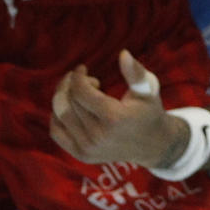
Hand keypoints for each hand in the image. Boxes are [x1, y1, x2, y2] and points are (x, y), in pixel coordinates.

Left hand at [49, 51, 186, 166]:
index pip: (80, 91)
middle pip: (68, 101)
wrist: (152, 146)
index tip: (83, 68)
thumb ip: (135, 72)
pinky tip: (71, 108)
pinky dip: (57, 116)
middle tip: (85, 81)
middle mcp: (98, 136)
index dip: (77, 75)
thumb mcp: (148, 90)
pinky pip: (56, 132)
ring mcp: (88, 149)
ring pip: (59, 115)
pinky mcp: (82, 155)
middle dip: (70, 84)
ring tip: (78, 93)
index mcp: (113, 118)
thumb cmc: (148, 112)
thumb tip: (123, 54)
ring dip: (63, 98)